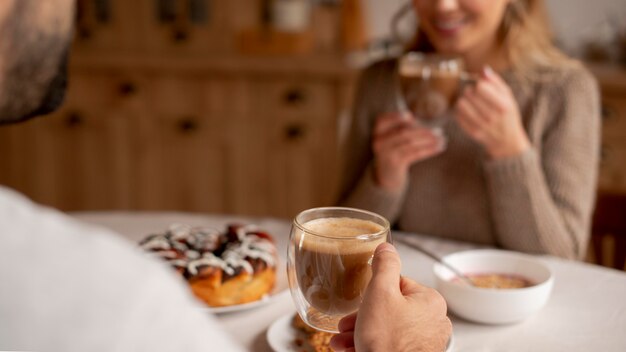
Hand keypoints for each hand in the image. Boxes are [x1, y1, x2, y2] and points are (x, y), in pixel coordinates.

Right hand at [330, 243, 451, 351]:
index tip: (357, 304)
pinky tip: (352, 350)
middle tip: (345, 326)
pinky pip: (390, 346)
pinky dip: (371, 346)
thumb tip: (386, 247)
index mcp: (429, 301)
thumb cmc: (388, 342)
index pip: (395, 286)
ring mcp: (425, 343)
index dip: (370, 294)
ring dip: (360, 334)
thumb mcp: (380, 293)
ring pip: (387, 330)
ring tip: (342, 342)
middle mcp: (432, 322)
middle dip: (361, 318)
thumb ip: (384, 265)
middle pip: (388, 310)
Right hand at [372, 112, 444, 191]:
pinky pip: (415, 154)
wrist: (387, 175)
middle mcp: (379, 142)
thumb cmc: (394, 150)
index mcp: (377, 132)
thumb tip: (416, 120)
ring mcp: (386, 154)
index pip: (383, 120)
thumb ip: (402, 127)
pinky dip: (429, 150)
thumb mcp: (393, 137)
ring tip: (442, 140)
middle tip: (439, 131)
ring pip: (411, 143)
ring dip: (429, 140)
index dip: (395, 117)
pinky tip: (439, 148)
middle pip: (403, 132)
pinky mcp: (395, 163)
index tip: (410, 115)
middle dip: (423, 131)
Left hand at [455, 67, 530, 159]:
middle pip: (469, 94)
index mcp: (503, 106)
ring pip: (461, 104)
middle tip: (475, 95)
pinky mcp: (472, 132)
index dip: (479, 84)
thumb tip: (483, 69)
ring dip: (464, 100)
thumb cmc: (507, 114)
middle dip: (470, 91)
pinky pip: (457, 115)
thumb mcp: (508, 96)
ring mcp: (481, 126)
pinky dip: (460, 111)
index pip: (481, 87)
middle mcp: (492, 117)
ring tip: (470, 102)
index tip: (482, 88)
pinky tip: (468, 111)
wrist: (506, 140)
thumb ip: (496, 82)